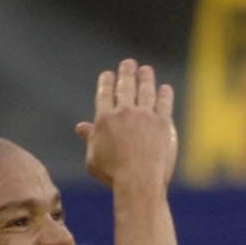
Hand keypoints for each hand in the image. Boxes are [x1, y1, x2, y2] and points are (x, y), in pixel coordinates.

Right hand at [75, 58, 177, 190]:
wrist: (139, 181)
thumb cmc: (113, 174)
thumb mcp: (94, 158)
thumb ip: (90, 139)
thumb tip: (80, 127)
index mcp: (104, 118)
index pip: (105, 93)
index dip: (107, 81)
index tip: (108, 74)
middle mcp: (124, 112)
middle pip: (126, 86)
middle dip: (127, 72)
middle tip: (129, 63)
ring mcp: (145, 116)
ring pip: (146, 90)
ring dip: (146, 78)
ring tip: (146, 70)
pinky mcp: (163, 123)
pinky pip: (164, 103)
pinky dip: (164, 94)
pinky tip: (165, 89)